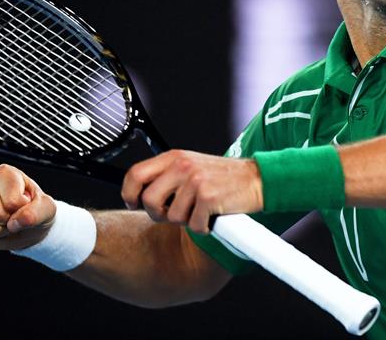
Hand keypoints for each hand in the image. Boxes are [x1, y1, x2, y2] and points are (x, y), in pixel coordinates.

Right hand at [0, 163, 56, 250]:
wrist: (29, 224)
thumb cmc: (36, 209)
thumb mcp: (46, 208)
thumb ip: (36, 213)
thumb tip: (16, 221)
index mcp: (4, 173)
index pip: (12, 202)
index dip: (24, 209)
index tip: (26, 203)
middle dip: (11, 222)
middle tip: (16, 215)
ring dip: (4, 232)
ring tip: (9, 221)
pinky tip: (1, 228)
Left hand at [121, 150, 262, 233]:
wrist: (256, 179)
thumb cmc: (222, 178)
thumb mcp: (190, 167)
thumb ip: (167, 176)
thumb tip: (140, 197)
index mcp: (174, 157)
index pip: (135, 174)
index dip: (129, 194)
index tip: (134, 204)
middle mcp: (182, 166)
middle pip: (149, 200)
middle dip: (158, 215)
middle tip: (174, 214)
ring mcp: (196, 181)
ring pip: (172, 217)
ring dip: (186, 221)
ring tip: (201, 211)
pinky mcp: (209, 198)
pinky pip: (194, 226)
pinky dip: (203, 228)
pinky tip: (213, 216)